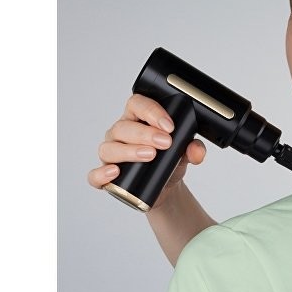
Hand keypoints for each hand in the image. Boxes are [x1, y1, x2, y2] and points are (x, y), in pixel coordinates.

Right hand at [88, 94, 205, 209]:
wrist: (164, 187)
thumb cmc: (168, 162)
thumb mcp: (184, 153)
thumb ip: (193, 149)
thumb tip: (196, 149)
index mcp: (137, 119)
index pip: (137, 104)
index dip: (151, 111)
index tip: (169, 125)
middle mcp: (120, 133)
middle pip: (123, 127)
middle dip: (145, 133)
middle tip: (165, 142)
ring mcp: (110, 153)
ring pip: (109, 148)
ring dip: (129, 151)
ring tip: (149, 156)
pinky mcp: (105, 176)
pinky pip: (95, 174)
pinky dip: (102, 174)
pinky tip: (116, 173)